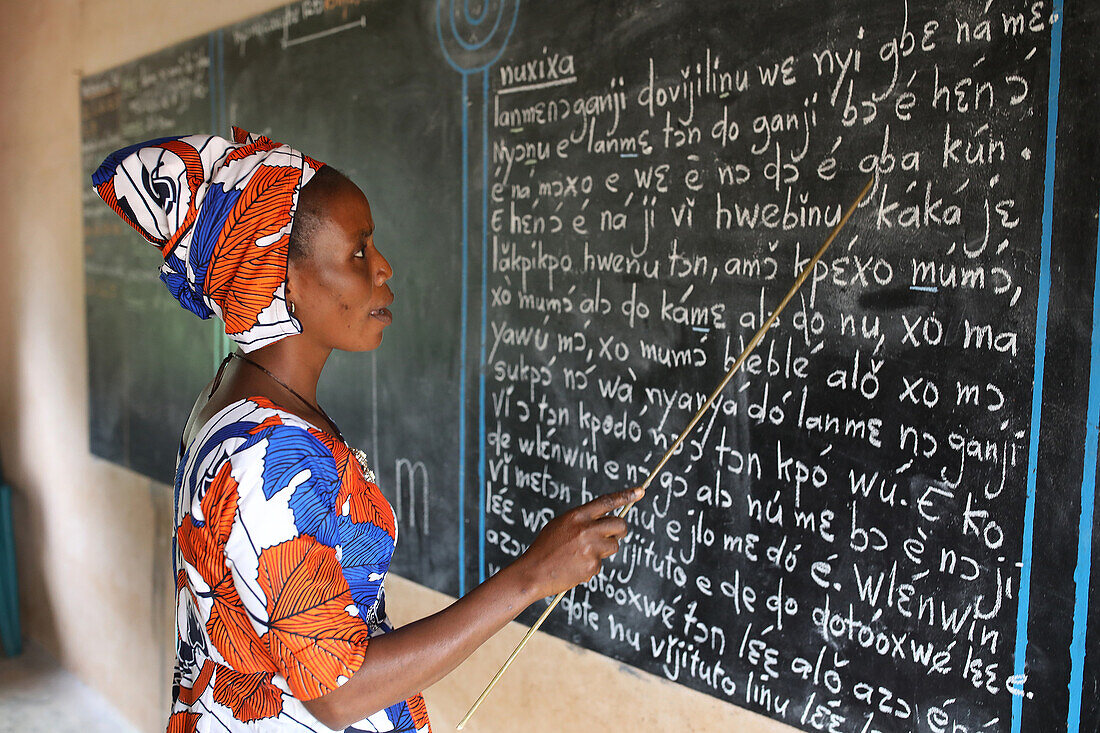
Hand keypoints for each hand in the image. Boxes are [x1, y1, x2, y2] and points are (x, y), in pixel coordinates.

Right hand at [513, 486, 643, 598]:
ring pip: (613, 546)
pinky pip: (600, 563)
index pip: (607, 502)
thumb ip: (582, 521)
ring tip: (582, 554)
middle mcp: (587, 530)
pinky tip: (575, 566)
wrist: (533, 572)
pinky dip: (591, 565)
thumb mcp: (561, 524)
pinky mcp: (592, 566)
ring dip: (604, 549)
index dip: (625, 495)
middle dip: (620, 530)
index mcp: (577, 516)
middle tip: (614, 535)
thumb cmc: (545, 548)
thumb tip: (604, 522)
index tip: (639, 491)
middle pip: (620, 525)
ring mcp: (591, 549)